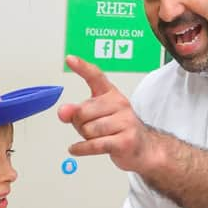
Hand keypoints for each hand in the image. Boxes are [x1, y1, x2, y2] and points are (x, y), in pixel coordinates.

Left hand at [58, 55, 152, 172]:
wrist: (143, 147)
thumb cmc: (117, 129)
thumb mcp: (95, 117)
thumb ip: (77, 112)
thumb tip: (63, 111)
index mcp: (111, 94)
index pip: (96, 76)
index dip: (82, 67)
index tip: (70, 59)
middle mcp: (119, 104)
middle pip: (83, 111)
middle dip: (79, 123)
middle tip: (89, 128)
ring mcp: (125, 122)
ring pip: (88, 130)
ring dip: (86, 138)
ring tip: (96, 138)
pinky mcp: (125, 141)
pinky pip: (94, 144)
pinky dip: (81, 148)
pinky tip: (76, 148)